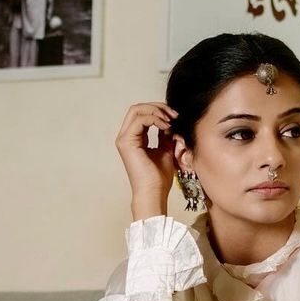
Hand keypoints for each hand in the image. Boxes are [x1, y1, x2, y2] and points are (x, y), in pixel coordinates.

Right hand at [115, 102, 179, 220]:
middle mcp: (126, 137)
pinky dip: (155, 119)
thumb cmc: (159, 178)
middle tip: (173, 115)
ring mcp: (124, 139)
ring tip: (170, 120)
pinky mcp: (126, 142)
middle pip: (137, 108)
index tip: (175, 117)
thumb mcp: (166, 150)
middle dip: (157, 107)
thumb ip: (165, 135)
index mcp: (134, 138)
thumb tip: (171, 121)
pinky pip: (140, 120)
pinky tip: (166, 127)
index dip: (159, 111)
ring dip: (156, 111)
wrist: (154, 193)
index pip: (142, 114)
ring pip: (136, 110)